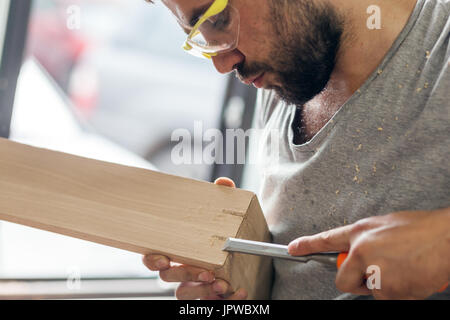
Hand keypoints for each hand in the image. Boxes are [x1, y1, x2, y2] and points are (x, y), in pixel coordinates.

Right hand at [142, 177, 247, 299]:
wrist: (251, 257)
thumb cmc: (226, 234)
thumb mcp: (226, 214)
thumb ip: (222, 199)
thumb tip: (223, 184)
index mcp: (177, 250)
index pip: (153, 257)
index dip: (153, 260)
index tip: (164, 258)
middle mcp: (181, 270)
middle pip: (167, 278)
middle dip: (184, 274)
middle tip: (205, 270)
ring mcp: (194, 286)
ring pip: (185, 294)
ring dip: (202, 291)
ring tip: (221, 283)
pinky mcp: (210, 298)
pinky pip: (212, 304)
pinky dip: (228, 301)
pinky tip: (241, 291)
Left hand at [287, 208, 449, 298]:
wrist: (446, 238)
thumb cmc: (421, 230)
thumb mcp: (386, 225)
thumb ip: (367, 240)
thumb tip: (359, 252)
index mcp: (360, 232)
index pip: (327, 239)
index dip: (307, 245)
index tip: (293, 249)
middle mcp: (362, 251)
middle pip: (343, 279)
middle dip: (356, 282)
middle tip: (376, 274)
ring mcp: (374, 272)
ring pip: (371, 291)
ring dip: (385, 287)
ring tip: (405, 268)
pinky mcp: (389, 290)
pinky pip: (389, 299)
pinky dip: (400, 293)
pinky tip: (412, 276)